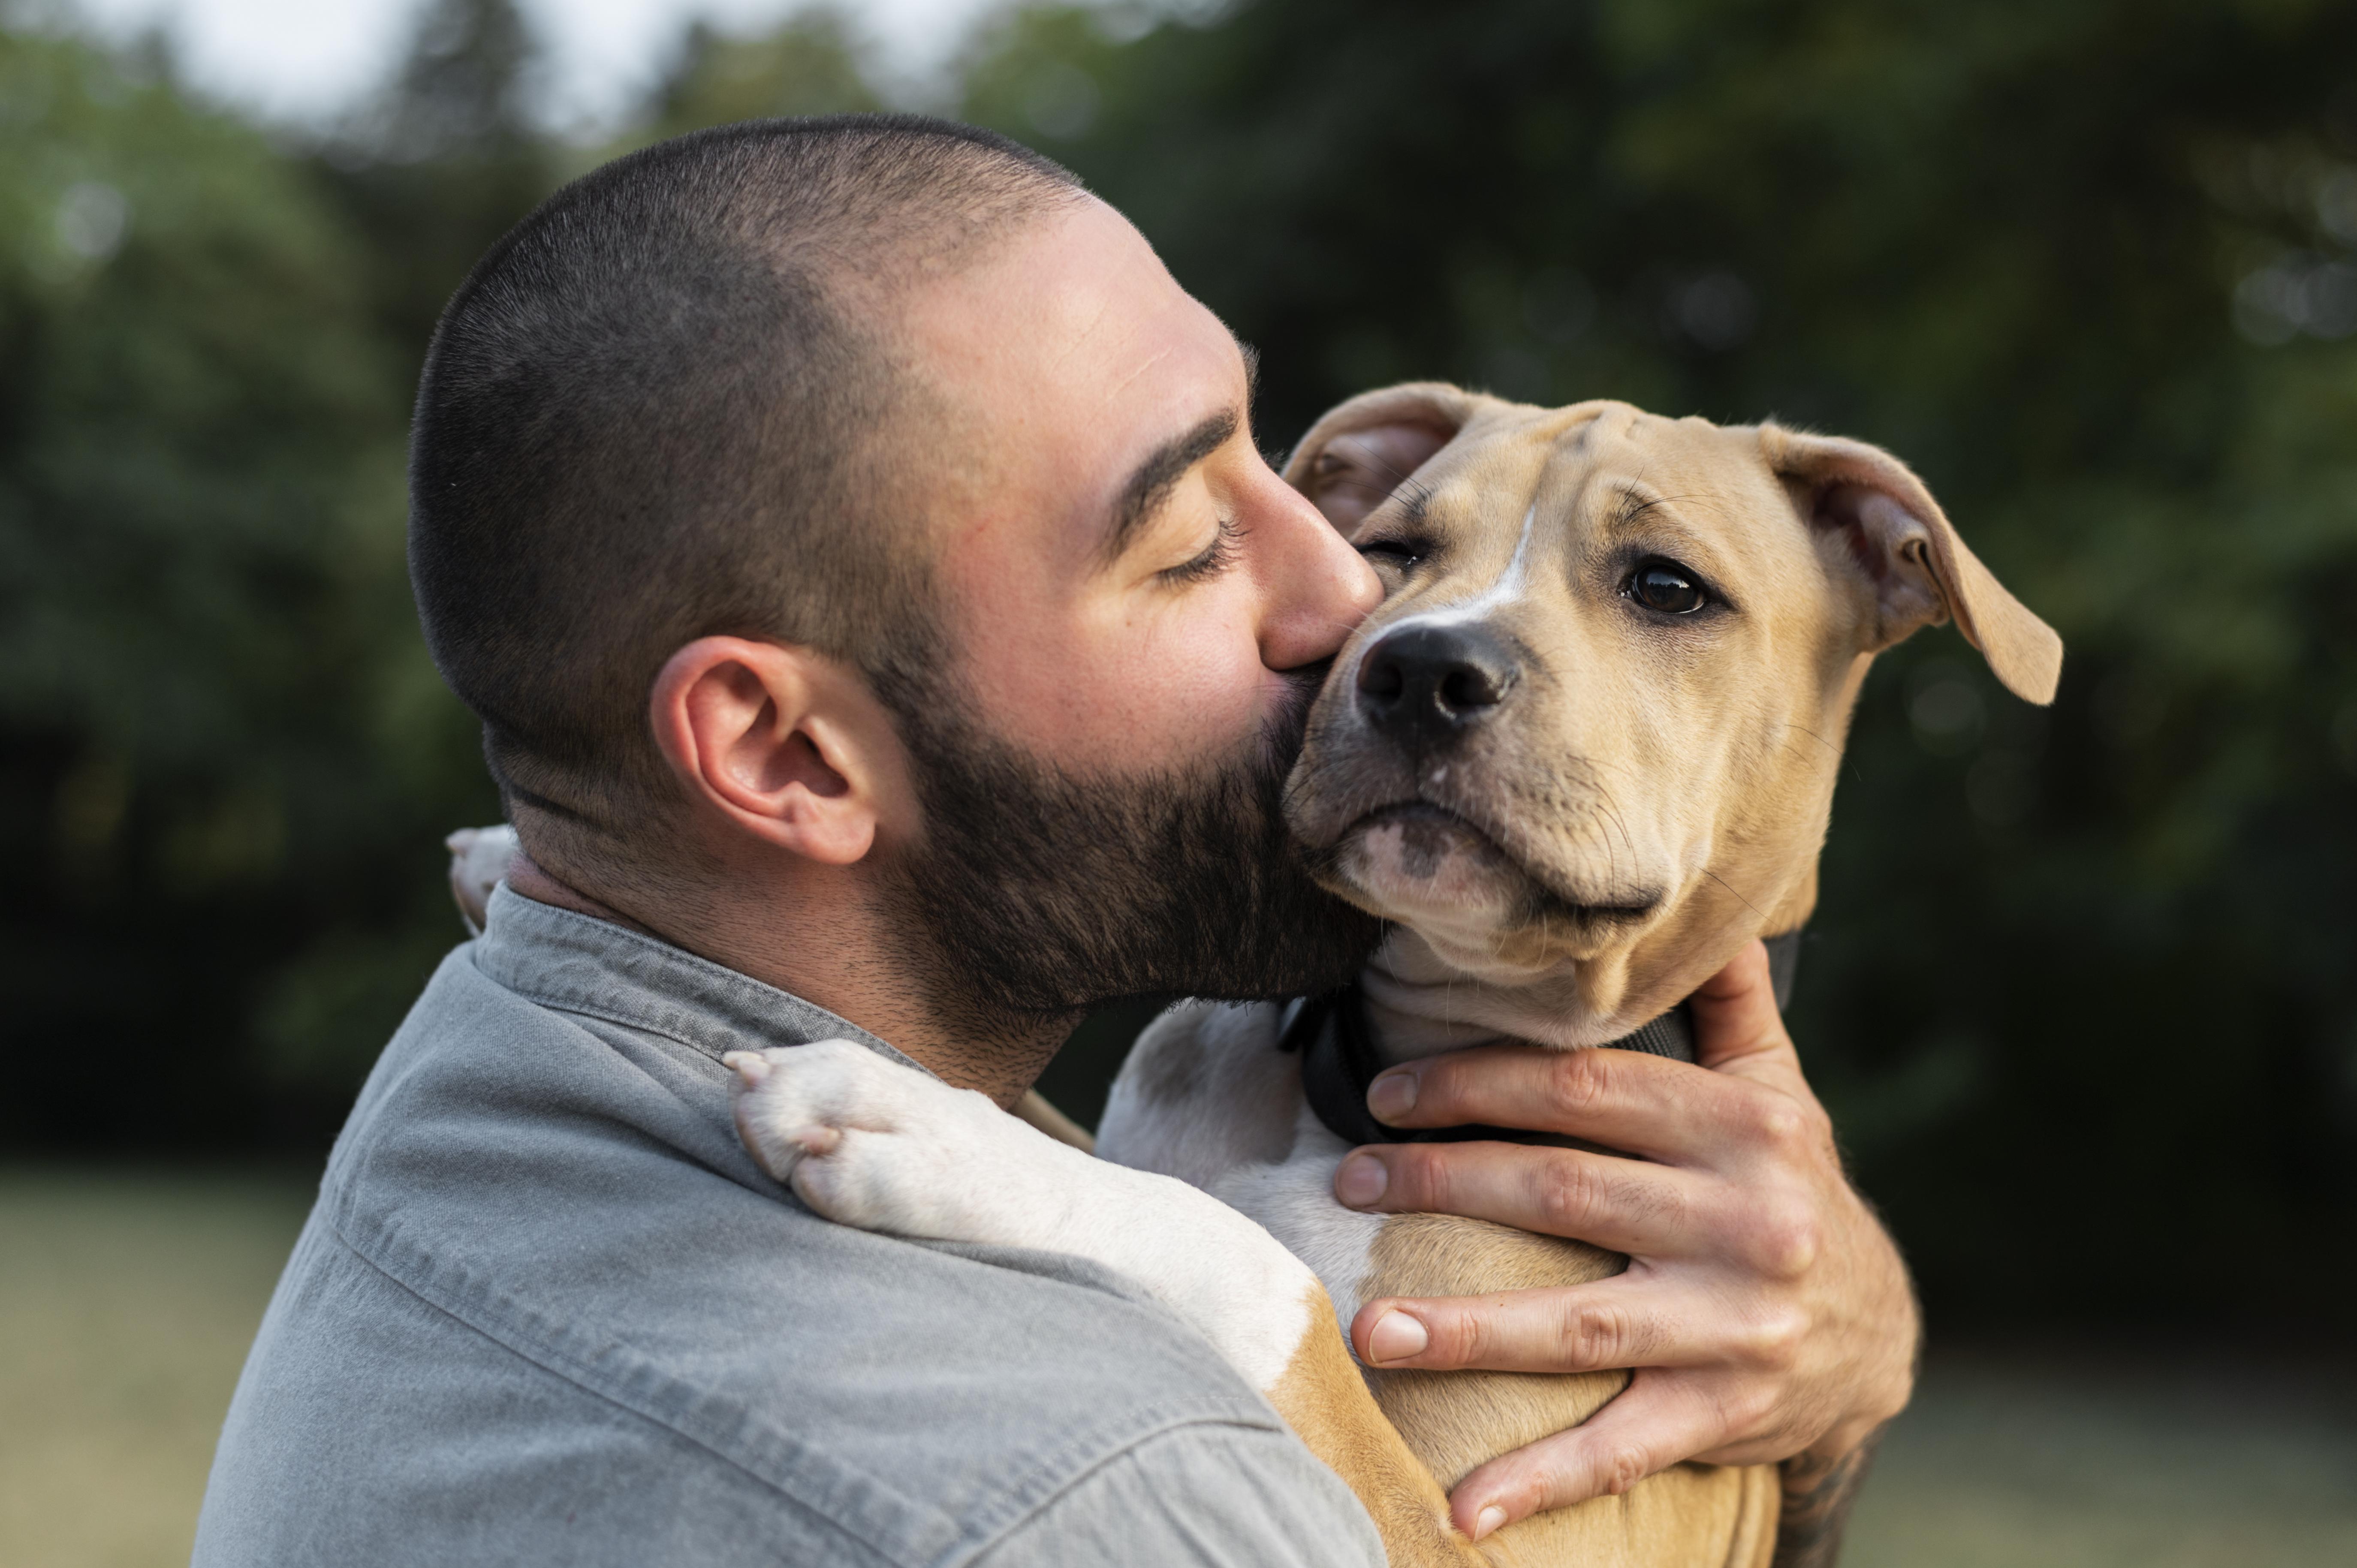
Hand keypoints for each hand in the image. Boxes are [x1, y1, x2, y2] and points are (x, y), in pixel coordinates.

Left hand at [1330, 941, 1918, 1540]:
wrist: (1881, 1335)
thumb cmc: (1789, 1190)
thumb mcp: (1777, 1089)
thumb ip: (1729, 1001)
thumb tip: (1699, 902)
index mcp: (1747, 1129)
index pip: (1585, 1088)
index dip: (1478, 1085)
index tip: (1386, 1094)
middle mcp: (1749, 1222)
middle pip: (1562, 1190)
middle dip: (1441, 1181)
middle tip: (1345, 1182)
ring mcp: (1737, 1326)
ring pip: (1576, 1324)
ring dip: (1464, 1329)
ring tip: (1367, 1330)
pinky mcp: (1730, 1414)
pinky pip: (1620, 1449)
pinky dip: (1540, 1480)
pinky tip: (1462, 1509)